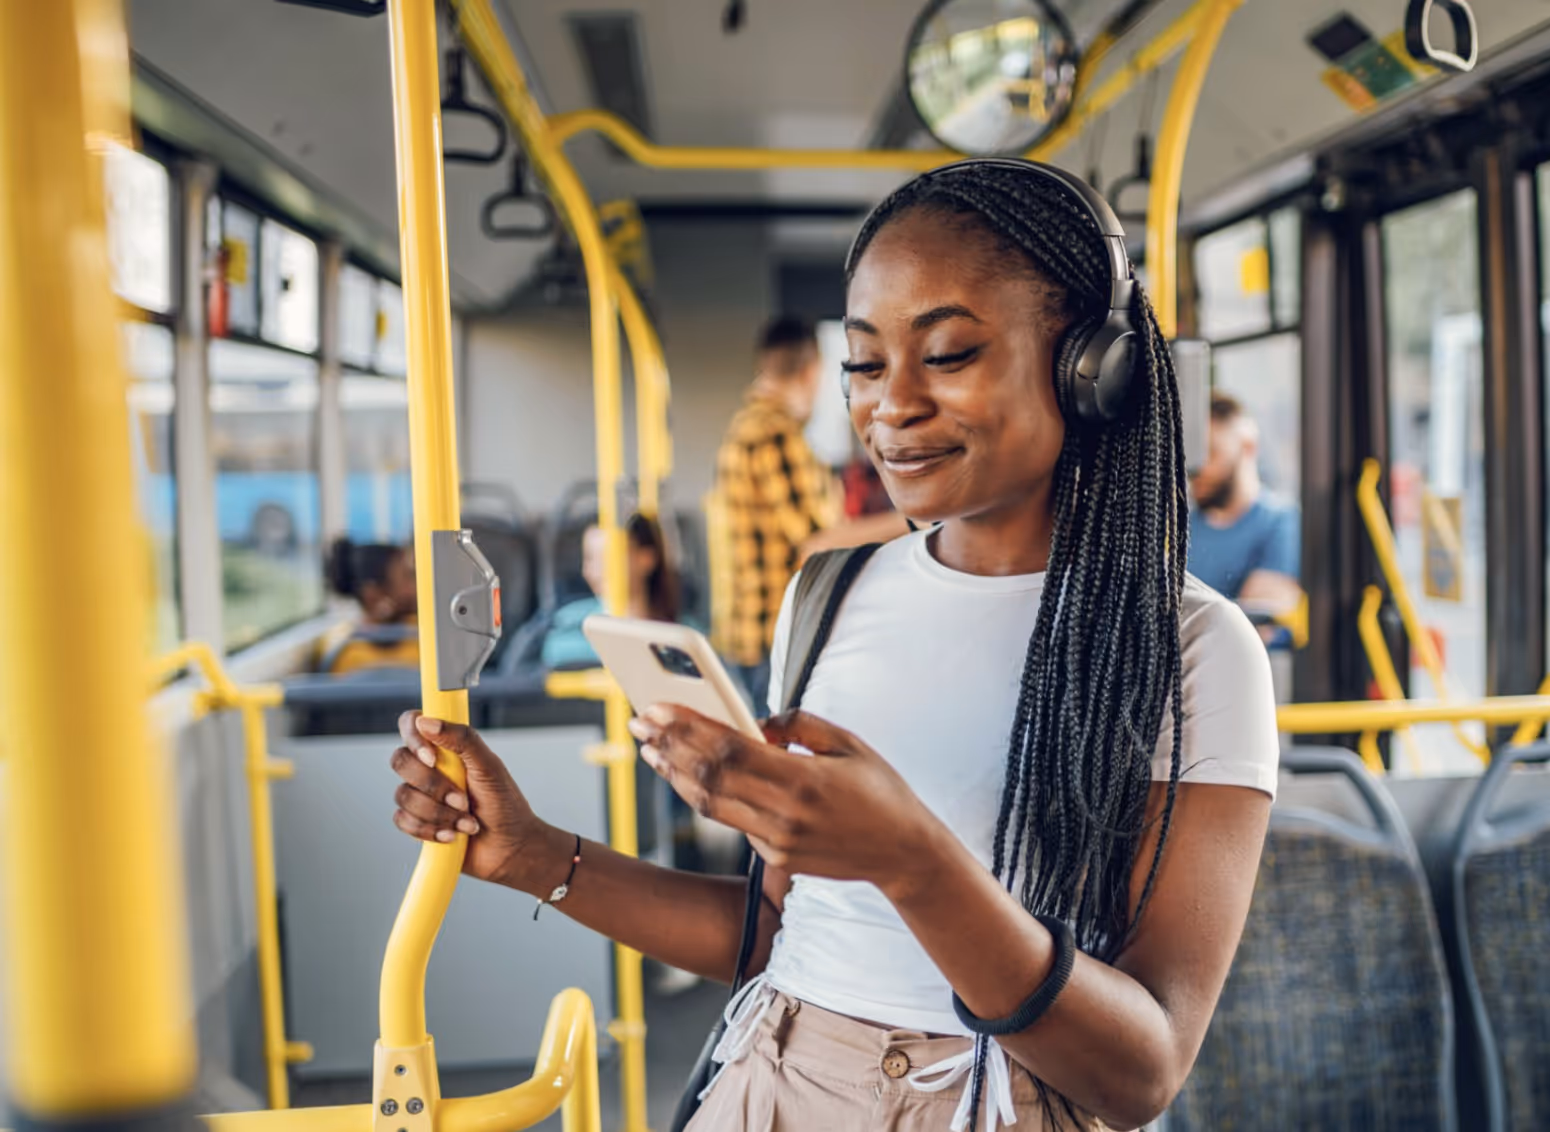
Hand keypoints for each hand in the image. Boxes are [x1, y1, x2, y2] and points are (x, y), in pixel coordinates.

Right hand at [389, 712, 563, 892]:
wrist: (509, 849)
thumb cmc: (505, 804)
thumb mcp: (489, 767)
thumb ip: (462, 739)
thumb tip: (426, 721)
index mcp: (447, 747)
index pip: (412, 723)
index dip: (414, 739)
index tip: (432, 759)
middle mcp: (430, 768)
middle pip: (400, 761)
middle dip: (433, 786)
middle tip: (464, 800)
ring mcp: (422, 794)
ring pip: (402, 795)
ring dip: (438, 813)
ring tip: (466, 822)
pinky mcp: (417, 821)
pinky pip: (402, 821)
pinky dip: (429, 830)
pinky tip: (452, 836)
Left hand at [627, 706, 941, 894]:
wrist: (905, 854)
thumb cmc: (880, 789)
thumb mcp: (848, 744)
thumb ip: (798, 725)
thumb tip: (754, 720)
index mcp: (803, 780)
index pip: (729, 749)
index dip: (687, 727)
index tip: (657, 707)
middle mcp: (784, 814)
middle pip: (709, 777)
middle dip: (669, 746)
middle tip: (640, 721)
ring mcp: (777, 840)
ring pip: (710, 804)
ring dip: (675, 774)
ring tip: (650, 749)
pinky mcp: (776, 856)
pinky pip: (731, 820)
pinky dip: (704, 794)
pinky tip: (686, 774)